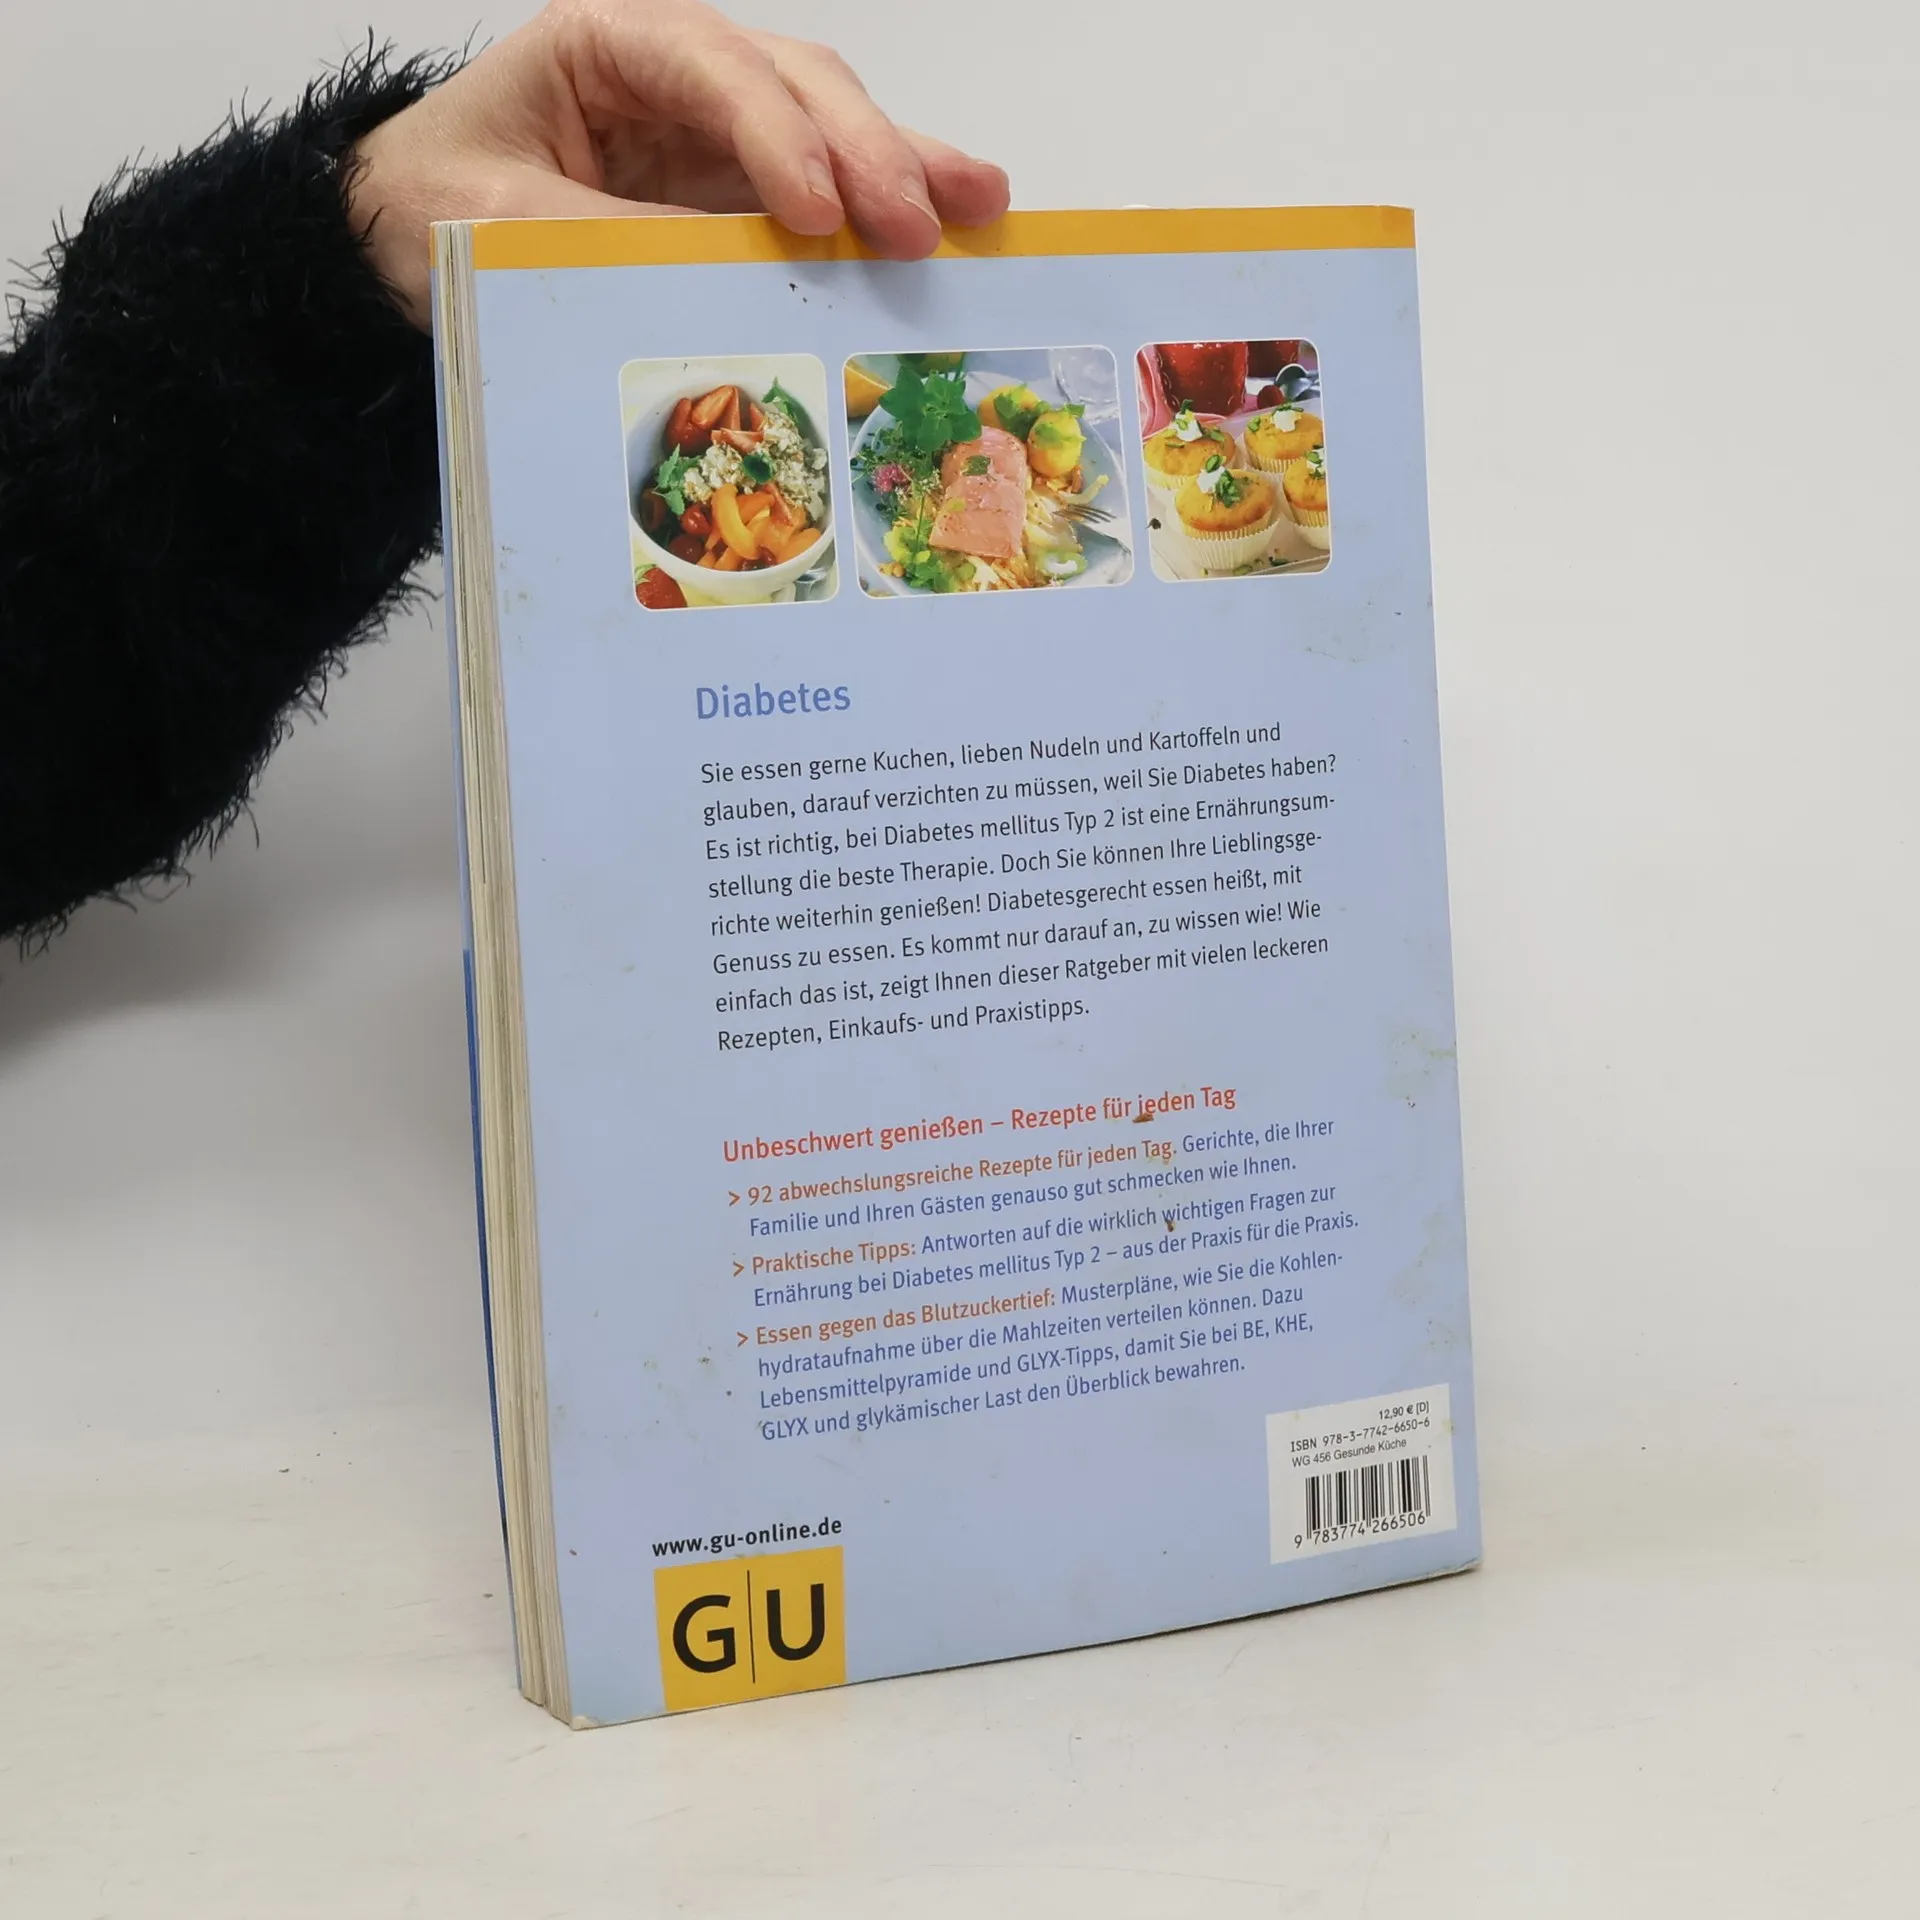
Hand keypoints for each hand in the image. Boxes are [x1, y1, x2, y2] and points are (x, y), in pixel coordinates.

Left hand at [349, 0, 1010, 323]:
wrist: (395, 233)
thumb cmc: (434, 208)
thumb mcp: (508, 228)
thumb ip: (619, 244)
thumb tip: (735, 283)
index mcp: (605, 47)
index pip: (713, 71)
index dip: (777, 139)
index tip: (817, 216)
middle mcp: (675, 72)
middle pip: (794, 83)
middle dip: (867, 151)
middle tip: (923, 224)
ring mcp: (713, 129)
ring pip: (828, 121)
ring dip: (906, 165)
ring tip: (981, 208)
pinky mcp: (735, 187)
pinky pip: (823, 186)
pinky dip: (884, 205)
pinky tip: (954, 221)